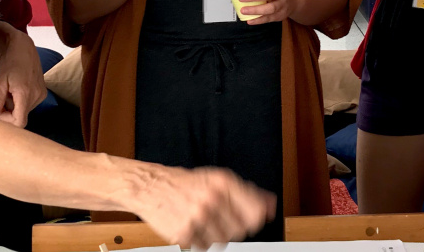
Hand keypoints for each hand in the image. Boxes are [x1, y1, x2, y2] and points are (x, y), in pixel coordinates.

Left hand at [0, 23, 46, 127]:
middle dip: (8, 112)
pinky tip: (16, 90)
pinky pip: (29, 104)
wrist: (23, 48)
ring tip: (8, 92)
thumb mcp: (0, 80)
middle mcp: (36, 96)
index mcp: (25, 94)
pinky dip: (20, 101)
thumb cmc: (10, 62)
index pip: (19, 122)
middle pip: (21, 117)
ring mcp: (41, 94)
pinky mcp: (42, 93)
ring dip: (14, 106)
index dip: (6, 121)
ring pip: (24, 111)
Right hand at [131, 164, 276, 248]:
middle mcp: (212, 199)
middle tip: (218, 216)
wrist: (152, 187)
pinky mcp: (184, 234)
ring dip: (215, 234)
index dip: (256, 218)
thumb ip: (247, 192)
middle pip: (240, 230)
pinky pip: (204, 247)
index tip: (251, 219)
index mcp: (223, 183)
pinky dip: (200, 241)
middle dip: (232, 225)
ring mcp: (197, 217)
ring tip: (204, 220)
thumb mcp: (218, 179)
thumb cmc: (187, 183)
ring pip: (223, 241)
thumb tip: (271, 204)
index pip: (255, 212)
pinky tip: (193, 226)